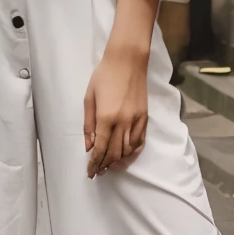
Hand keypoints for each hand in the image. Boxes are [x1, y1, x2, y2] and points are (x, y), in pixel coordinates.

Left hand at [82, 41, 148, 175]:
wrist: (127, 61)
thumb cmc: (103, 76)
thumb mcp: (89, 98)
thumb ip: (88, 124)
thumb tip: (88, 146)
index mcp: (106, 118)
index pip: (100, 149)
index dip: (94, 163)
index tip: (90, 172)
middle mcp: (123, 123)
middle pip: (114, 153)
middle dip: (105, 166)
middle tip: (97, 172)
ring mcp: (136, 121)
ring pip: (128, 151)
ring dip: (118, 162)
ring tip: (109, 167)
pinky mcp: (145, 118)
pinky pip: (140, 141)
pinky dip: (132, 152)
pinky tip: (125, 156)